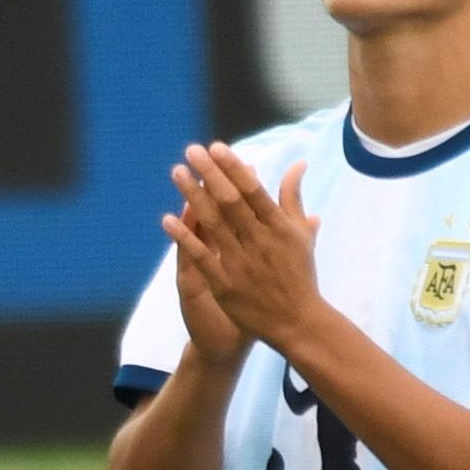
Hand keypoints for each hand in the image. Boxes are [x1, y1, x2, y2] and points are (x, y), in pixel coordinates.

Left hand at [162, 145, 322, 355]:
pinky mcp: (225, 285)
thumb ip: (293, 197)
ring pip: (212, 224)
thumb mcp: (301, 234)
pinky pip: (201, 257)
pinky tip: (167, 219)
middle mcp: (259, 242)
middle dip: (209, 174)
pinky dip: (185, 237)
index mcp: (278, 227)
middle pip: (230, 202)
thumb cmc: (300, 274)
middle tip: (191, 150)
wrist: (297, 322)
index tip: (216, 147)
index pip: (252, 190)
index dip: (233, 168)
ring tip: (177, 173)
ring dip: (192, 197)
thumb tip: (298, 163)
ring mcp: (241, 264)